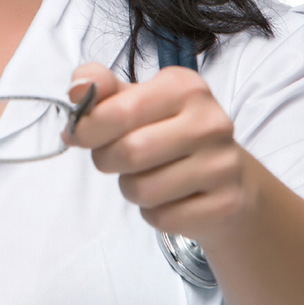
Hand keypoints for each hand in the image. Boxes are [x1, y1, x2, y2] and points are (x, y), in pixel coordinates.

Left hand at [64, 63, 251, 241]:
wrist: (224, 175)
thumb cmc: (166, 130)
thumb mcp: (134, 98)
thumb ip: (101, 87)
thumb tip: (77, 87)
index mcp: (184, 86)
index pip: (119, 110)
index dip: (87, 128)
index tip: (77, 134)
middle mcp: (210, 122)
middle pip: (129, 152)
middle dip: (107, 159)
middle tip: (113, 157)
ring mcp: (223, 164)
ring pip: (143, 190)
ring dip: (130, 188)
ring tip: (145, 175)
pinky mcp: (226, 204)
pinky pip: (163, 218)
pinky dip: (153, 212)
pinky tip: (169, 197)